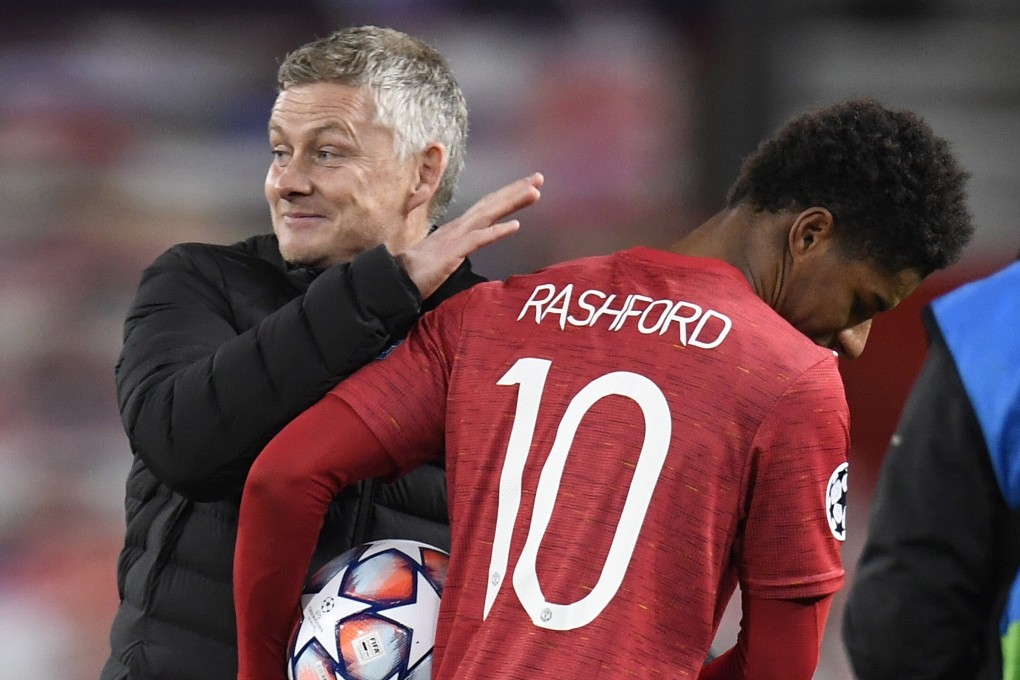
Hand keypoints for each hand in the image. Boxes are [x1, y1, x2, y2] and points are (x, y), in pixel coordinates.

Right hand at [397, 173, 542, 298]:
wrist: (396, 281)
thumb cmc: (418, 271)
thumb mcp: (444, 255)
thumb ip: (457, 247)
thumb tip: (467, 245)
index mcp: (457, 228)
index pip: (486, 208)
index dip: (507, 196)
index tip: (527, 187)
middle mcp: (458, 227)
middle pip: (491, 204)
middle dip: (515, 190)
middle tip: (538, 178)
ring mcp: (456, 238)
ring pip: (488, 215)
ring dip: (512, 203)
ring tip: (534, 192)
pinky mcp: (453, 252)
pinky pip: (478, 239)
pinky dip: (497, 231)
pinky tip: (515, 225)